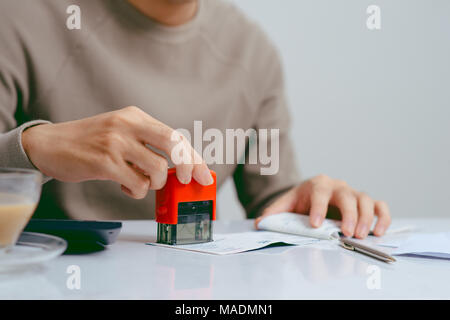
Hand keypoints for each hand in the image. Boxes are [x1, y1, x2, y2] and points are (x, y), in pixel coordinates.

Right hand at [22, 106, 212, 198]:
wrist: (50, 144)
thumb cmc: (90, 142)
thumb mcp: (121, 132)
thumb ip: (147, 144)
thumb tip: (179, 168)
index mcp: (135, 116)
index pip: (174, 135)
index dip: (193, 156)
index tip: (204, 174)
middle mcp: (128, 124)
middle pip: (173, 143)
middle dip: (187, 166)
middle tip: (187, 181)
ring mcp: (115, 142)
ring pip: (158, 168)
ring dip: (155, 183)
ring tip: (141, 182)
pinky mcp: (104, 161)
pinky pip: (137, 183)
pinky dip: (136, 191)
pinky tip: (125, 185)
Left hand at [255, 175, 390, 237]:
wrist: (311, 197)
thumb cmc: (300, 202)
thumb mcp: (285, 205)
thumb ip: (273, 214)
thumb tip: (261, 223)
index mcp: (317, 184)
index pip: (319, 192)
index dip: (318, 208)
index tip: (315, 224)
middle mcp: (338, 186)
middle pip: (347, 196)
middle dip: (348, 214)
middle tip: (345, 233)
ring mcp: (353, 194)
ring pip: (365, 200)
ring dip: (365, 218)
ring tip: (360, 235)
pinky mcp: (365, 203)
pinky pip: (379, 206)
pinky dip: (382, 217)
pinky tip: (379, 231)